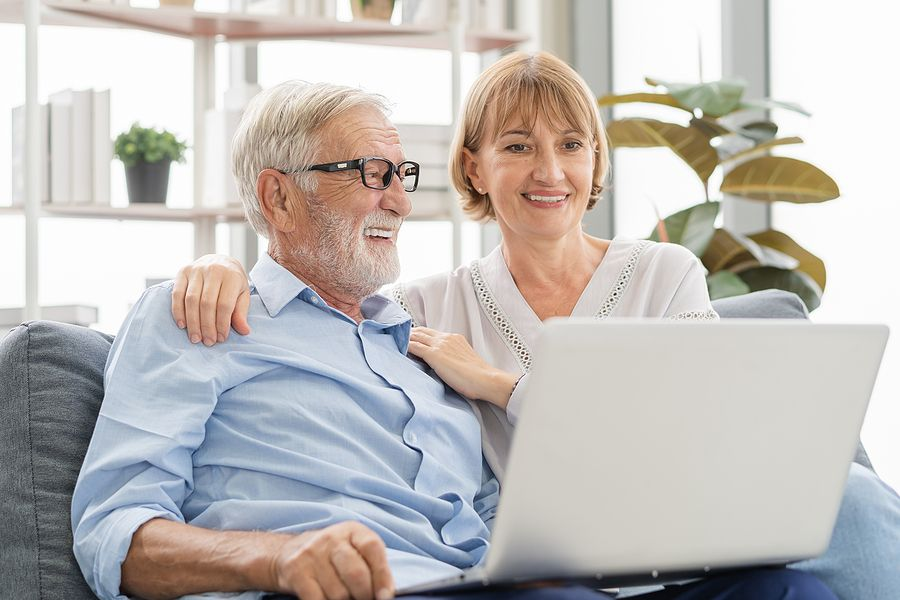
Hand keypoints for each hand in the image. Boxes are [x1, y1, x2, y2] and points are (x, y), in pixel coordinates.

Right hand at [171, 254, 250, 345]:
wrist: (221, 261)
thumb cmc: (233, 282)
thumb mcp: (242, 294)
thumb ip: (241, 312)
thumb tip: (244, 331)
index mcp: (231, 276)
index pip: (225, 304)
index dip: (222, 324)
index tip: (221, 338)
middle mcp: (213, 270)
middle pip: (207, 303)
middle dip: (207, 326)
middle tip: (207, 342)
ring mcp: (196, 270)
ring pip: (191, 300)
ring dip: (192, 322)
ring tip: (195, 338)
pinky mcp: (182, 271)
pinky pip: (177, 294)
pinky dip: (178, 310)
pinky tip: (182, 325)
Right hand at [270, 522, 394, 599]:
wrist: (289, 551)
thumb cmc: (332, 555)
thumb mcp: (354, 549)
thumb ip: (372, 565)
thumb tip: (385, 595)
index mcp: (352, 530)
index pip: (372, 548)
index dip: (382, 575)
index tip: (385, 596)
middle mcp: (331, 538)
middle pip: (356, 573)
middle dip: (365, 595)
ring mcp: (311, 554)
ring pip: (338, 593)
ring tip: (345, 598)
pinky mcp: (295, 571)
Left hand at [407, 327, 517, 408]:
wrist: (485, 379)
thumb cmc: (477, 377)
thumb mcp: (463, 361)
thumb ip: (451, 358)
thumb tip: (441, 365)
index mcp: (454, 338)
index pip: (431, 333)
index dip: (419, 335)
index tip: (410, 338)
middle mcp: (446, 338)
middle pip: (421, 331)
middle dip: (409, 333)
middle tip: (397, 337)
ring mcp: (440, 345)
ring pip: (416, 336)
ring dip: (405, 338)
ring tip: (394, 341)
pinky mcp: (434, 354)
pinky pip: (414, 346)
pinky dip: (405, 346)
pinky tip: (398, 348)